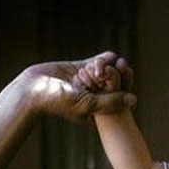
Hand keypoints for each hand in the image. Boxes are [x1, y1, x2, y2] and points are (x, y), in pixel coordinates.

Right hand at [21, 54, 135, 121]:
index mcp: (100, 113)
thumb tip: (134, 100)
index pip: (120, 99)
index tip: (127, 76)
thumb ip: (110, 102)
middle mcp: (96, 98)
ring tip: (108, 64)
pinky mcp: (81, 70)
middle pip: (116, 84)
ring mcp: (89, 83)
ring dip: (109, 66)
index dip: (126, 87)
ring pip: (107, 72)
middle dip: (119, 74)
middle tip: (123, 65)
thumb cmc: (59, 102)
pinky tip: (108, 56)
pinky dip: (103, 59)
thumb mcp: (87, 104)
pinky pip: (97, 63)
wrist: (33, 88)